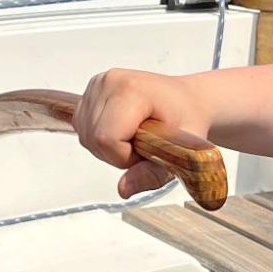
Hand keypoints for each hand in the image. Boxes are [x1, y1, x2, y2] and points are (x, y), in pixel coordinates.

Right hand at [74, 68, 210, 196]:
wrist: (188, 99)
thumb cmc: (188, 118)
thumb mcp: (181, 151)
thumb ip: (151, 174)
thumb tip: (123, 189)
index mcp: (131, 89)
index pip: (106, 138)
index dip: (125, 157)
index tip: (149, 149)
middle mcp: (109, 82)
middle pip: (93, 138)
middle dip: (118, 154)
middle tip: (145, 143)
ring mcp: (97, 84)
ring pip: (86, 136)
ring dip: (109, 148)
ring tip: (136, 135)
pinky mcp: (91, 91)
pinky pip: (84, 128)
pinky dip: (102, 138)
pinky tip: (123, 130)